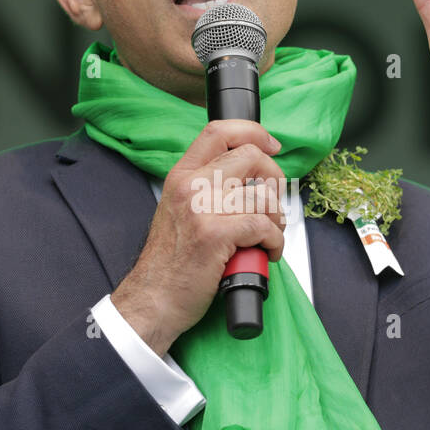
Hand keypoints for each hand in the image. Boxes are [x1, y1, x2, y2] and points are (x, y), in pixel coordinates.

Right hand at [111, 119, 287, 356]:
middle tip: (273, 204)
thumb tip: (248, 180)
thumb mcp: (179, 211)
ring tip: (267, 236)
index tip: (271, 145)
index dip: (253, 132)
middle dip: (275, 180)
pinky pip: (263, 226)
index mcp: (182, 176)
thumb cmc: (170, 263)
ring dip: (276, 219)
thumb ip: (206, 189)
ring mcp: (202, 209)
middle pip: (251, 157)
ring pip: (262, 196)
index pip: (220, 131)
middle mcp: (191, 186)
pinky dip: (275, 242)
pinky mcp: (215, 235)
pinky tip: (267, 252)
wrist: (153, 298)